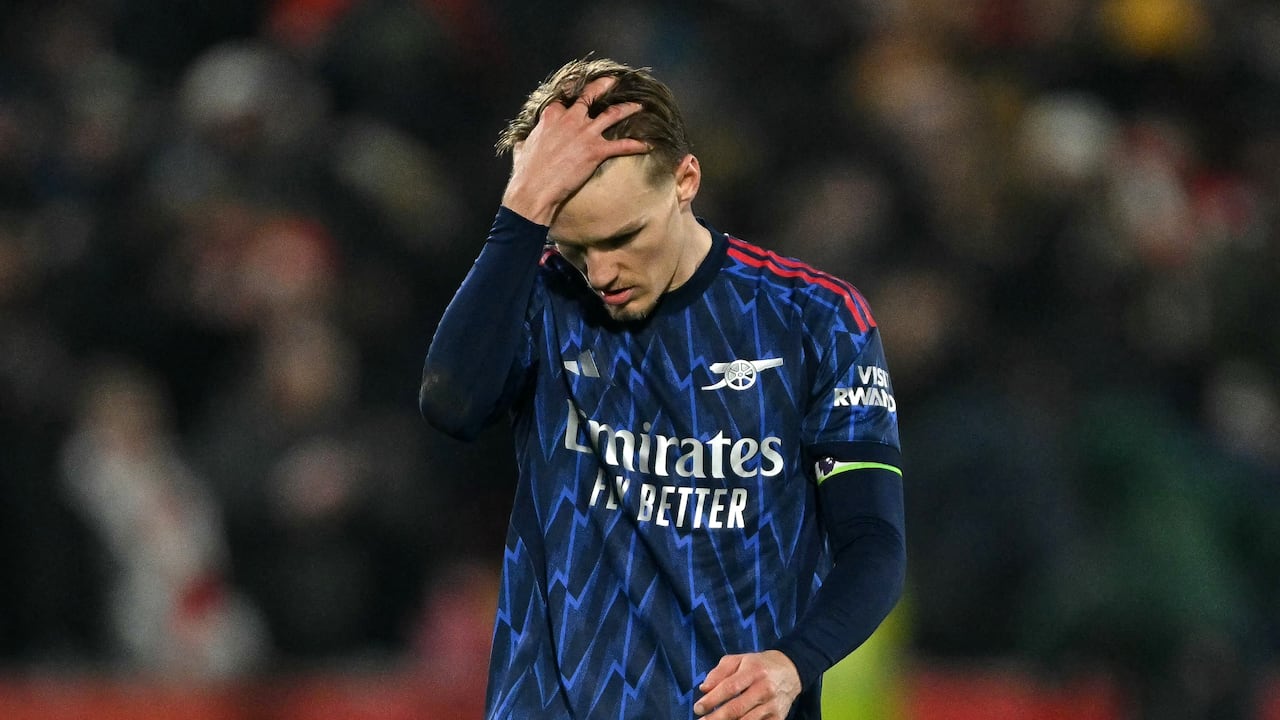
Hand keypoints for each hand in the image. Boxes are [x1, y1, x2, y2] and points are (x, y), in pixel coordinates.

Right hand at [501, 76, 649, 224]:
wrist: (535, 189)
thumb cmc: (526, 173)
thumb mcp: (522, 150)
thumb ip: (524, 142)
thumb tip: (521, 143)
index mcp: (551, 116)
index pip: (564, 98)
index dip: (572, 92)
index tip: (578, 87)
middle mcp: (570, 119)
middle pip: (591, 96)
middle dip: (604, 86)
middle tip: (614, 81)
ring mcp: (585, 133)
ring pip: (612, 114)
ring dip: (627, 109)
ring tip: (638, 106)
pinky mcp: (596, 150)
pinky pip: (622, 145)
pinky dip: (637, 145)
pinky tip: (647, 145)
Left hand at [694, 650, 801, 718]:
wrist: (791, 670)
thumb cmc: (759, 665)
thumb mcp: (739, 660)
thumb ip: (719, 672)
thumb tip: (703, 688)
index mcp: (753, 671)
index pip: (730, 687)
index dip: (712, 699)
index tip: (698, 707)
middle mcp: (764, 688)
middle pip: (737, 708)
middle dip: (716, 717)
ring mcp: (772, 705)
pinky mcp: (778, 717)